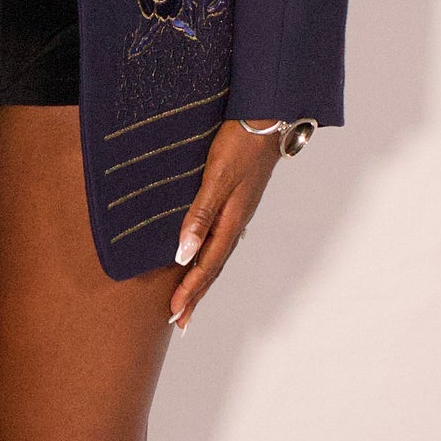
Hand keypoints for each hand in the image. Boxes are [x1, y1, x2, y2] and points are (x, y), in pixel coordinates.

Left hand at [168, 122, 279, 330]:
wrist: (267, 118)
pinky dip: (209, 257)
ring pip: (218, 255)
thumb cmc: (240, 143)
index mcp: (231, 220)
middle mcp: (236, 221)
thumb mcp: (217, 178)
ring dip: (202, 280)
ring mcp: (238, 212)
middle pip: (213, 267)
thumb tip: (183, 254)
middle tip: (180, 322)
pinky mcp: (237, 201)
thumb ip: (199, 215)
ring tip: (189, 300)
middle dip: (196, 295)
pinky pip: (221, 239)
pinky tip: (204, 258)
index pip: (207, 265)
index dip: (190, 291)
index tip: (173, 314)